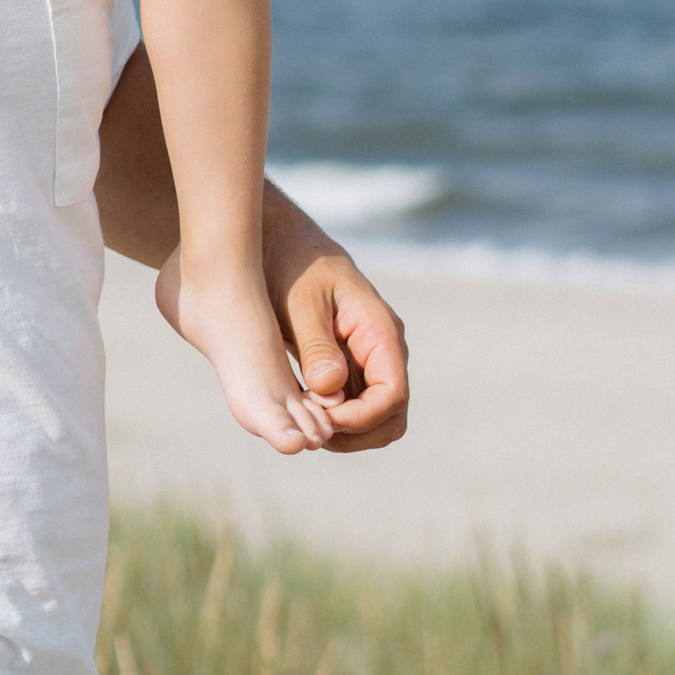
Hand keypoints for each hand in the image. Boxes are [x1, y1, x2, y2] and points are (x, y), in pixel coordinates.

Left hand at [260, 205, 409, 450]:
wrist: (283, 241)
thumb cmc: (291, 265)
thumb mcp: (299, 302)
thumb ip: (316, 346)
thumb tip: (330, 389)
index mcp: (380, 331)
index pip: (392, 395)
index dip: (361, 418)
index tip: (320, 420)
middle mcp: (384, 349)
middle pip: (392, 416)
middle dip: (356, 433)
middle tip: (312, 430)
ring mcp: (370, 359)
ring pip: (376, 418)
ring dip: (345, 431)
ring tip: (304, 424)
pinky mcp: (352, 366)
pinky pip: (355, 406)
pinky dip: (334, 419)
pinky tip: (300, 412)